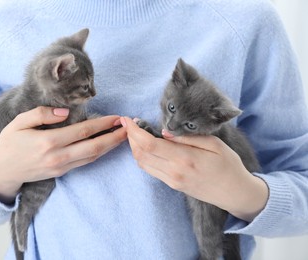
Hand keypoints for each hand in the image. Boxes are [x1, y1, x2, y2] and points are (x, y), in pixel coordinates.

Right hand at [0, 106, 126, 203]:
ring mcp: (61, 167)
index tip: (117, 117)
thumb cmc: (8, 143)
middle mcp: (58, 157)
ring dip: (110, 146)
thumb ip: (42, 113)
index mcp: (48, 142)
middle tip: (129, 128)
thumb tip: (65, 112)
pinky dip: (99, 153)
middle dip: (114, 137)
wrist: (0, 172)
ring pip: (92, 157)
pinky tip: (106, 145)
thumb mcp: (19, 122)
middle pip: (94, 147)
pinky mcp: (61, 173)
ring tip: (123, 136)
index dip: (103, 123)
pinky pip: (85, 162)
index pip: (83, 130)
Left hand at [121, 117, 267, 221]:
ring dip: (134, 147)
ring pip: (142, 163)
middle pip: (140, 154)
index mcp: (184, 159)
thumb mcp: (214, 144)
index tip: (128, 119)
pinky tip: (144, 146)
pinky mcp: (172, 185)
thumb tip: (163, 132)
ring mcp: (171, 181)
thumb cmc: (228, 165)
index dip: (134, 131)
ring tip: (135, 132)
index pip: (149, 144)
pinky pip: (150, 170)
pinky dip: (142, 157)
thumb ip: (186, 137)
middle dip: (130, 137)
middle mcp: (174, 172)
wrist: (235, 193)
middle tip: (130, 123)